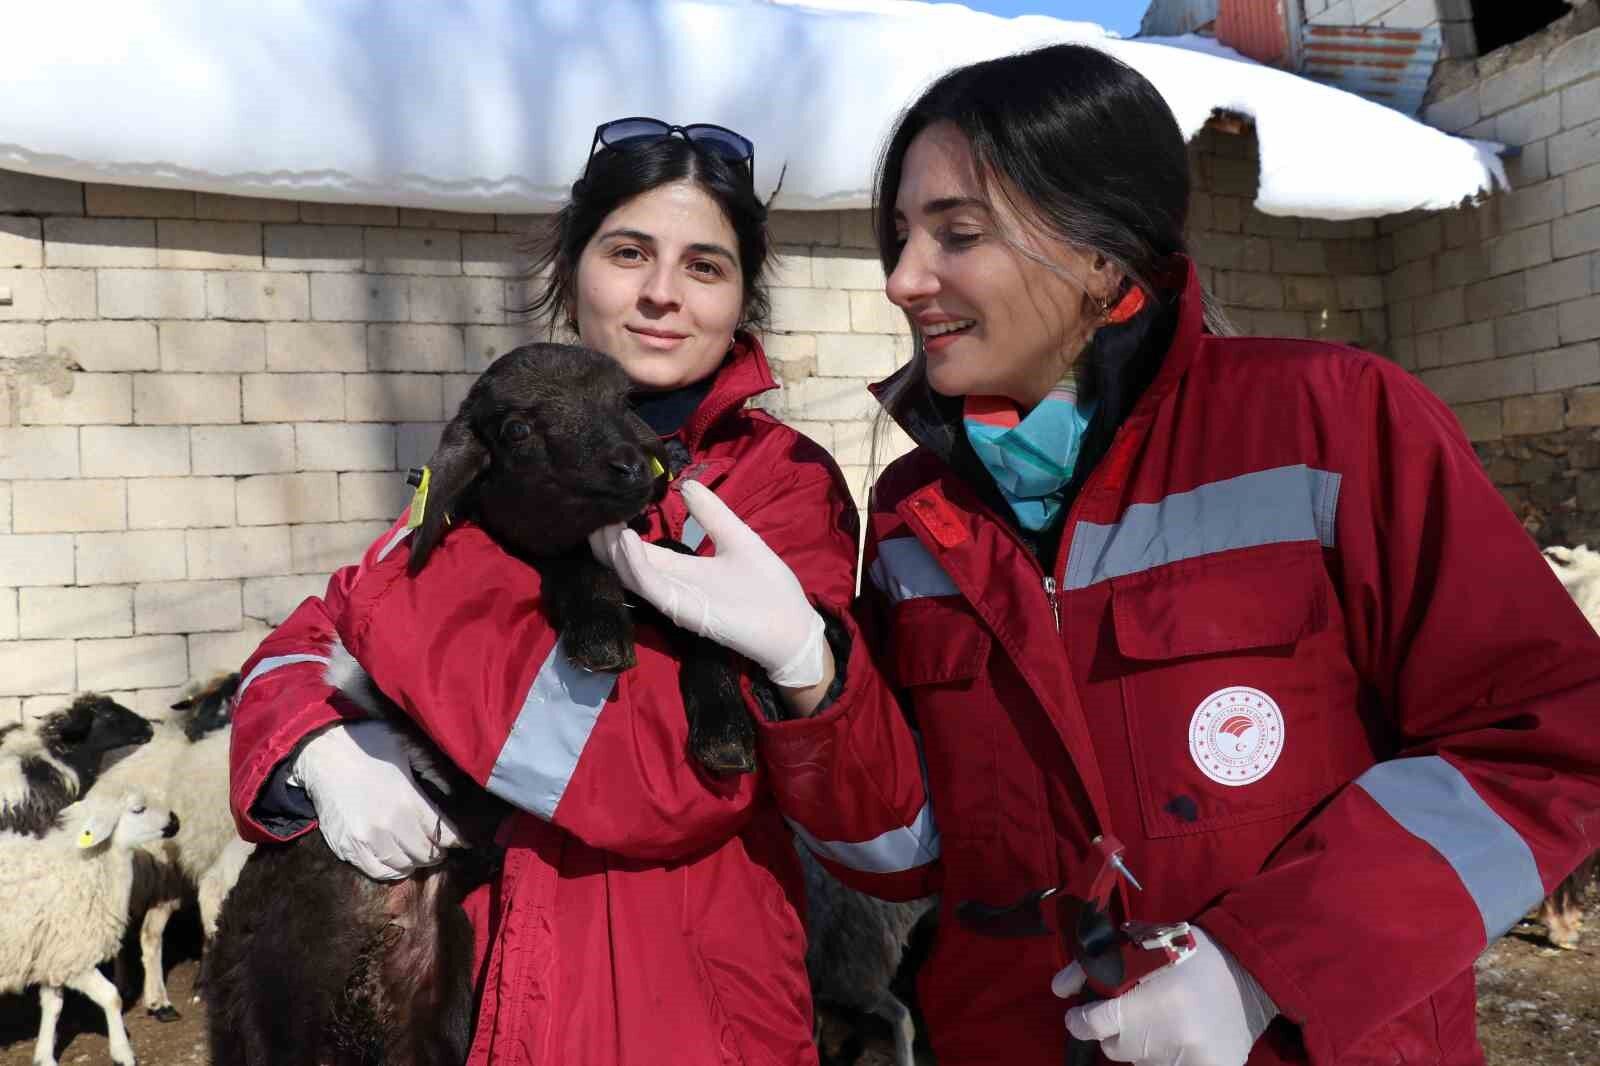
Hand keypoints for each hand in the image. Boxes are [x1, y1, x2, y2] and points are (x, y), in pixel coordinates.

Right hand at [293, 720, 462, 879]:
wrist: (325, 753)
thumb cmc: (370, 746)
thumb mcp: (409, 750)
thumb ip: (433, 773)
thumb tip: (454, 793)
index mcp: (408, 801)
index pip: (445, 835)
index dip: (457, 839)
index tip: (460, 839)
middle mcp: (389, 825)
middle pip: (427, 855)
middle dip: (436, 850)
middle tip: (436, 843)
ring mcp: (366, 840)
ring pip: (404, 867)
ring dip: (414, 860)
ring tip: (415, 849)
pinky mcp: (347, 848)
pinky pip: (377, 872)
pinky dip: (391, 868)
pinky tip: (394, 856)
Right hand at [588, 479, 826, 686]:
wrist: (792, 626)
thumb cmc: (768, 587)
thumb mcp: (737, 538)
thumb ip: (711, 514)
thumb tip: (687, 483)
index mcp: (683, 570)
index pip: (642, 552)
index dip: (620, 533)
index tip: (606, 508)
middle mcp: (673, 586)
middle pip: (628, 565)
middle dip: (606, 543)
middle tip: (590, 514)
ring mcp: (678, 599)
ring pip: (633, 577)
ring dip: (615, 552)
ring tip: (604, 525)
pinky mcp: (686, 611)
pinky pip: (653, 588)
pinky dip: (637, 566)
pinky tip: (628, 541)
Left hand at [1052, 926, 1275, 1065]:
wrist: (1248, 970)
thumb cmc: (1187, 953)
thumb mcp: (1136, 948)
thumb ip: (1093, 968)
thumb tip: (1059, 990)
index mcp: (1152, 1002)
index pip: (1093, 1026)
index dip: (1081, 1020)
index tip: (1082, 1015)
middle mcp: (1170, 1038)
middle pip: (1116, 1048)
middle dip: (1117, 1031)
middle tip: (1136, 1011)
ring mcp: (1192, 1061)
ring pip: (1141, 1063)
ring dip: (1144, 1045)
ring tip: (1164, 1020)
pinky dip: (1170, 1056)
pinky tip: (1182, 1036)